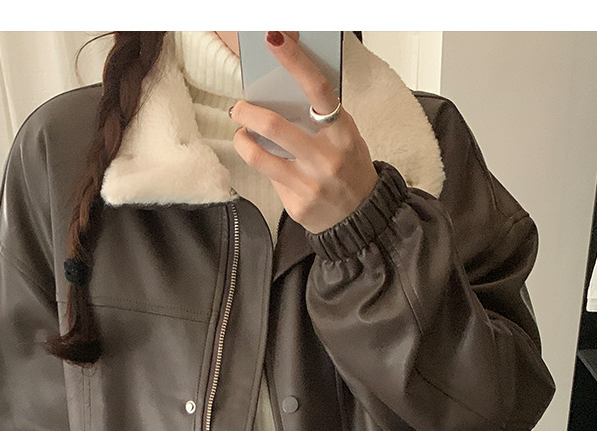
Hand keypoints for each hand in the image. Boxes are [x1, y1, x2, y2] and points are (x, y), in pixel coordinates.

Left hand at [229, 32, 378, 233]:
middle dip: (247, 113)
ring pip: (260, 156)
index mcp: (343, 133)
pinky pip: (271, 180)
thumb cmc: (350, 169)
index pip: (318, 90)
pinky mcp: (297, 205)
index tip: (275, 41)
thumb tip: (282, 92)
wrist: (361, 218)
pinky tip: (272, 168)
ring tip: (241, 135)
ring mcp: (310, 184)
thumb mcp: (346, 138)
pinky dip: (267, 169)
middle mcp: (327, 158)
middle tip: (239, 109)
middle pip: (275, 126)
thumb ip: (320, 119)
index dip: (295, 62)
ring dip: (242, 140)